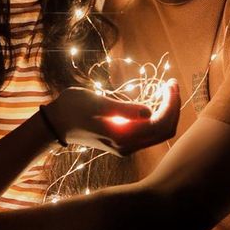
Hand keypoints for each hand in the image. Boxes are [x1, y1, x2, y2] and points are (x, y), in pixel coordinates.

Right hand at [44, 80, 180, 156]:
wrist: (56, 124)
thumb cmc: (74, 109)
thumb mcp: (98, 103)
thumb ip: (124, 109)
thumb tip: (149, 111)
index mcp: (123, 137)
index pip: (161, 124)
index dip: (171, 104)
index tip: (170, 82)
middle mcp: (128, 146)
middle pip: (165, 132)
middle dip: (173, 108)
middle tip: (172, 83)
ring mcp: (126, 146)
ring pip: (159, 133)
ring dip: (167, 112)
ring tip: (167, 89)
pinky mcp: (123, 142)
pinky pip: (149, 132)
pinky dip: (158, 117)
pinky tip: (155, 101)